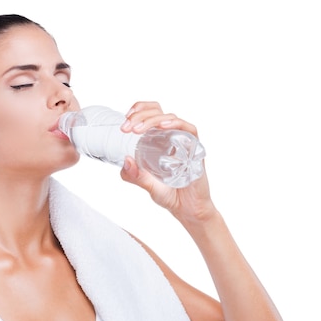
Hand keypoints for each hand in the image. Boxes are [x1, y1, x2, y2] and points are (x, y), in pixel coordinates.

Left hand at [119, 101, 216, 223]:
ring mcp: (184, 141)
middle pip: (158, 112)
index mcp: (159, 140)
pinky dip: (176, 124)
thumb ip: (133, 175)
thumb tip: (125, 159)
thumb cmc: (169, 194)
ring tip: (137, 129)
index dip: (138, 110)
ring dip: (152, 120)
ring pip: (170, 118)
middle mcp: (172, 137)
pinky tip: (163, 126)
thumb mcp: (145, 184)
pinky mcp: (195, 149)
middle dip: (140, 115)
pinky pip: (189, 129)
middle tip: (127, 128)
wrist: (187, 209)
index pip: (150, 114)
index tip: (125, 119)